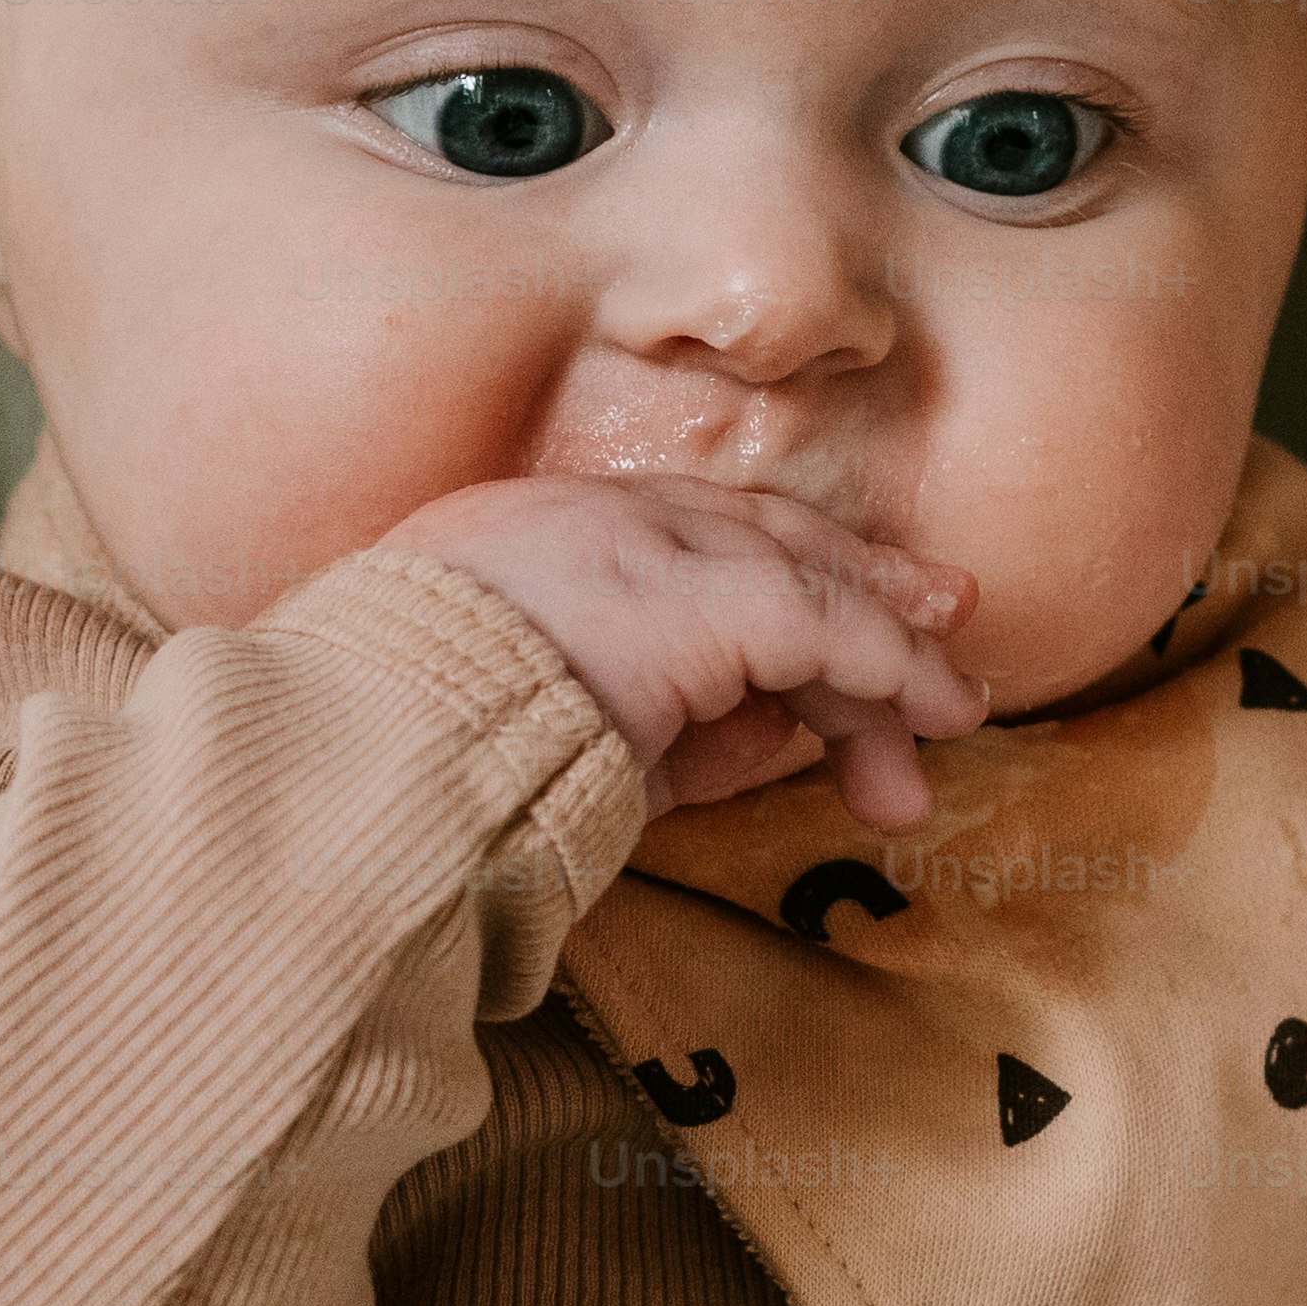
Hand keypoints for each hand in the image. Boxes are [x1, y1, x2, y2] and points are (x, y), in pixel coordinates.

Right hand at [380, 473, 985, 828]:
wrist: (354, 780)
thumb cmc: (415, 785)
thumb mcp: (558, 743)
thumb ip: (660, 727)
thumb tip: (770, 736)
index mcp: (528, 542)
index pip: (688, 536)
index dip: (782, 567)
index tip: (855, 611)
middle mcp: (583, 520)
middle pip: (759, 535)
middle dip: (861, 582)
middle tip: (946, 624)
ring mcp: (628, 545)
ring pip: (795, 580)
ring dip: (884, 654)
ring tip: (952, 714)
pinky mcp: (677, 597)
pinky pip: (811, 624)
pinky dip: (878, 667)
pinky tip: (921, 712)